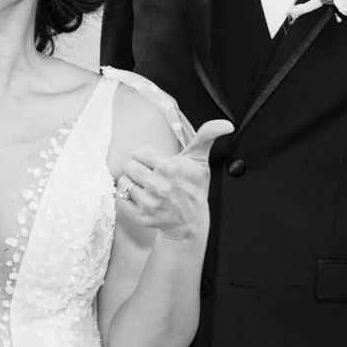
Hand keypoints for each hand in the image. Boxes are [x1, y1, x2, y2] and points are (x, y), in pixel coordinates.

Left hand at [114, 119, 233, 245]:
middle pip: (130, 166)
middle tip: (152, 176)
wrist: (190, 222)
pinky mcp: (140, 217)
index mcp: (171, 168)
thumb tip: (226, 124)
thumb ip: (207, 136)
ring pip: (124, 181)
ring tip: (148, 187)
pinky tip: (142, 198)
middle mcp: (159, 186)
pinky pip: (120, 198)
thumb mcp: (200, 160)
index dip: (147, 156)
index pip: (139, 152)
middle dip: (139, 168)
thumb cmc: (193, 188)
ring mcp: (150, 204)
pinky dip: (127, 197)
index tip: (157, 163)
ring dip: (133, 183)